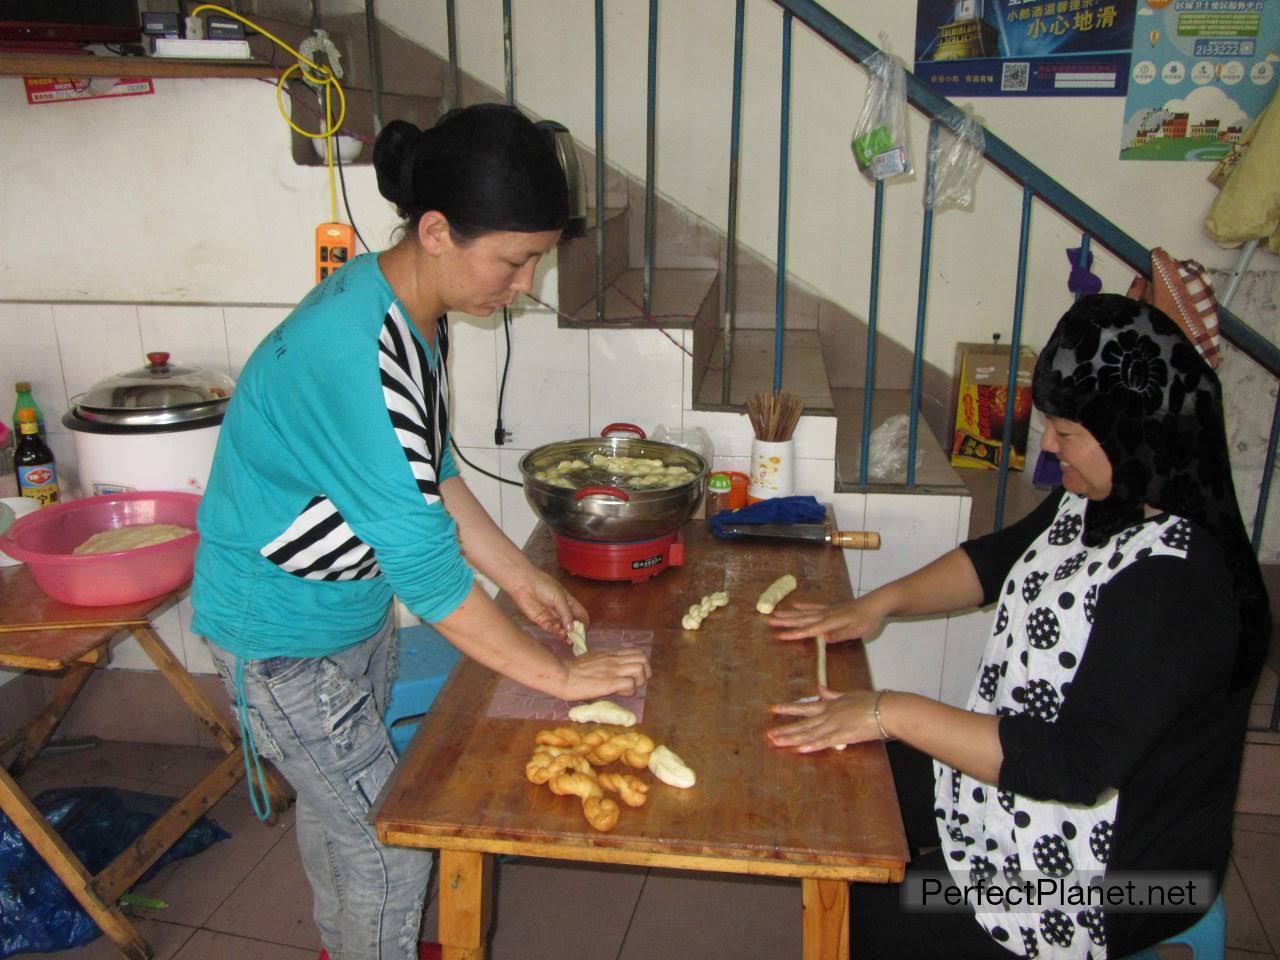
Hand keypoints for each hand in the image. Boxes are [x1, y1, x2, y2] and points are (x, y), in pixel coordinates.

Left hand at [508, 568, 589, 641]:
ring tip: (565, 635)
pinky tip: (560, 633)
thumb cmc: (543, 585)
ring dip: (566, 634)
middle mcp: (562, 611)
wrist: (523, 584)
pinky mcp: (543, 622)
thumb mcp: (559, 597)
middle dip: (575, 632)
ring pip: (563, 629)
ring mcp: (553, 617)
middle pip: (572, 624)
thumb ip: (566, 613)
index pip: (581, 615)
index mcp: (569, 602)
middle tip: (575, 638)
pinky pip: (553, 630)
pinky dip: (557, 633)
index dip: (583, 623)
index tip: (582, 630)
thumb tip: (573, 628)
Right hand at [560, 647, 651, 700]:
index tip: (633, 675)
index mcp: (611, 653)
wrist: (561, 674)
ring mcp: (613, 670)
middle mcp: (615, 660)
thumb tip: (612, 667)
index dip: (641, 664)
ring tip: (628, 688)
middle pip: (644, 659)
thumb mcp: (593, 658)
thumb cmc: (573, 669)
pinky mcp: (609, 683)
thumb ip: (606, 661)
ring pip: (641, 670)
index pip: (638, 652)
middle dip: (645, 673)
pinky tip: (620, 694)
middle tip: (635, 682)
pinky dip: (629, 691)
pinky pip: (630, 684)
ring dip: (639, 682)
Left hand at [766, 688, 880, 751]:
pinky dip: (812, 745)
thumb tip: (820, 689)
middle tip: (768, 734)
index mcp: (831, 705)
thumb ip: (833, 694)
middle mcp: (829, 715)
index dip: (789, 708)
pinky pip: (825, 742)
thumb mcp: (850, 694)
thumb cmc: (874, 701)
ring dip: (792, 738)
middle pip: (803, 723)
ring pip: (809, 733)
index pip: (806, 708)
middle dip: (785, 729)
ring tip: (777, 742)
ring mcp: (835, 725)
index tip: (774, 708)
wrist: (888, 709)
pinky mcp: (844, 735)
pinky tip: (800, 749)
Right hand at [767, 597, 887, 642]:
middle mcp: (826, 615)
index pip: (810, 630)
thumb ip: (839, 635)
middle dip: (785, 622)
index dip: (794, 633)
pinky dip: (804, 606)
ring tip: (775, 614)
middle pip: (802, 619)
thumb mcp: (857, 631)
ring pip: (804, 613)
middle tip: (768, 622)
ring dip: (789, 614)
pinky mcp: (831, 607)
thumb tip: (822, 639)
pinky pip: (814, 606)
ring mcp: (827, 610)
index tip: (780, 635)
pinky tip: (794, 605)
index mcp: (831, 623)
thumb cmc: (868, 620)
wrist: (876, 603)